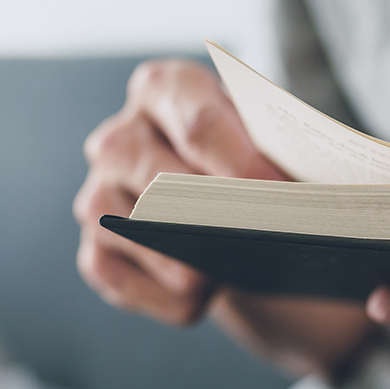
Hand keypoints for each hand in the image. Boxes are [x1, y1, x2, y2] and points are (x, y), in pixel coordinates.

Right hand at [74, 59, 283, 324]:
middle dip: (219, 216)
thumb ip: (280, 156)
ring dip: (194, 262)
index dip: (242, 165)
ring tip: (236, 266)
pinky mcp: (95, 251)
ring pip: (141, 235)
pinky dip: (173, 298)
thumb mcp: (275, 147)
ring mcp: (98, 195)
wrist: (237, 214)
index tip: (279, 195)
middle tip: (264, 238)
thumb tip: (295, 192)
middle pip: (163, 180)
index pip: (198, 124)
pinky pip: (124, 282)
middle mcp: (120, 137)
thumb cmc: (258, 168)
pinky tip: (206, 294)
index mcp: (167, 90)